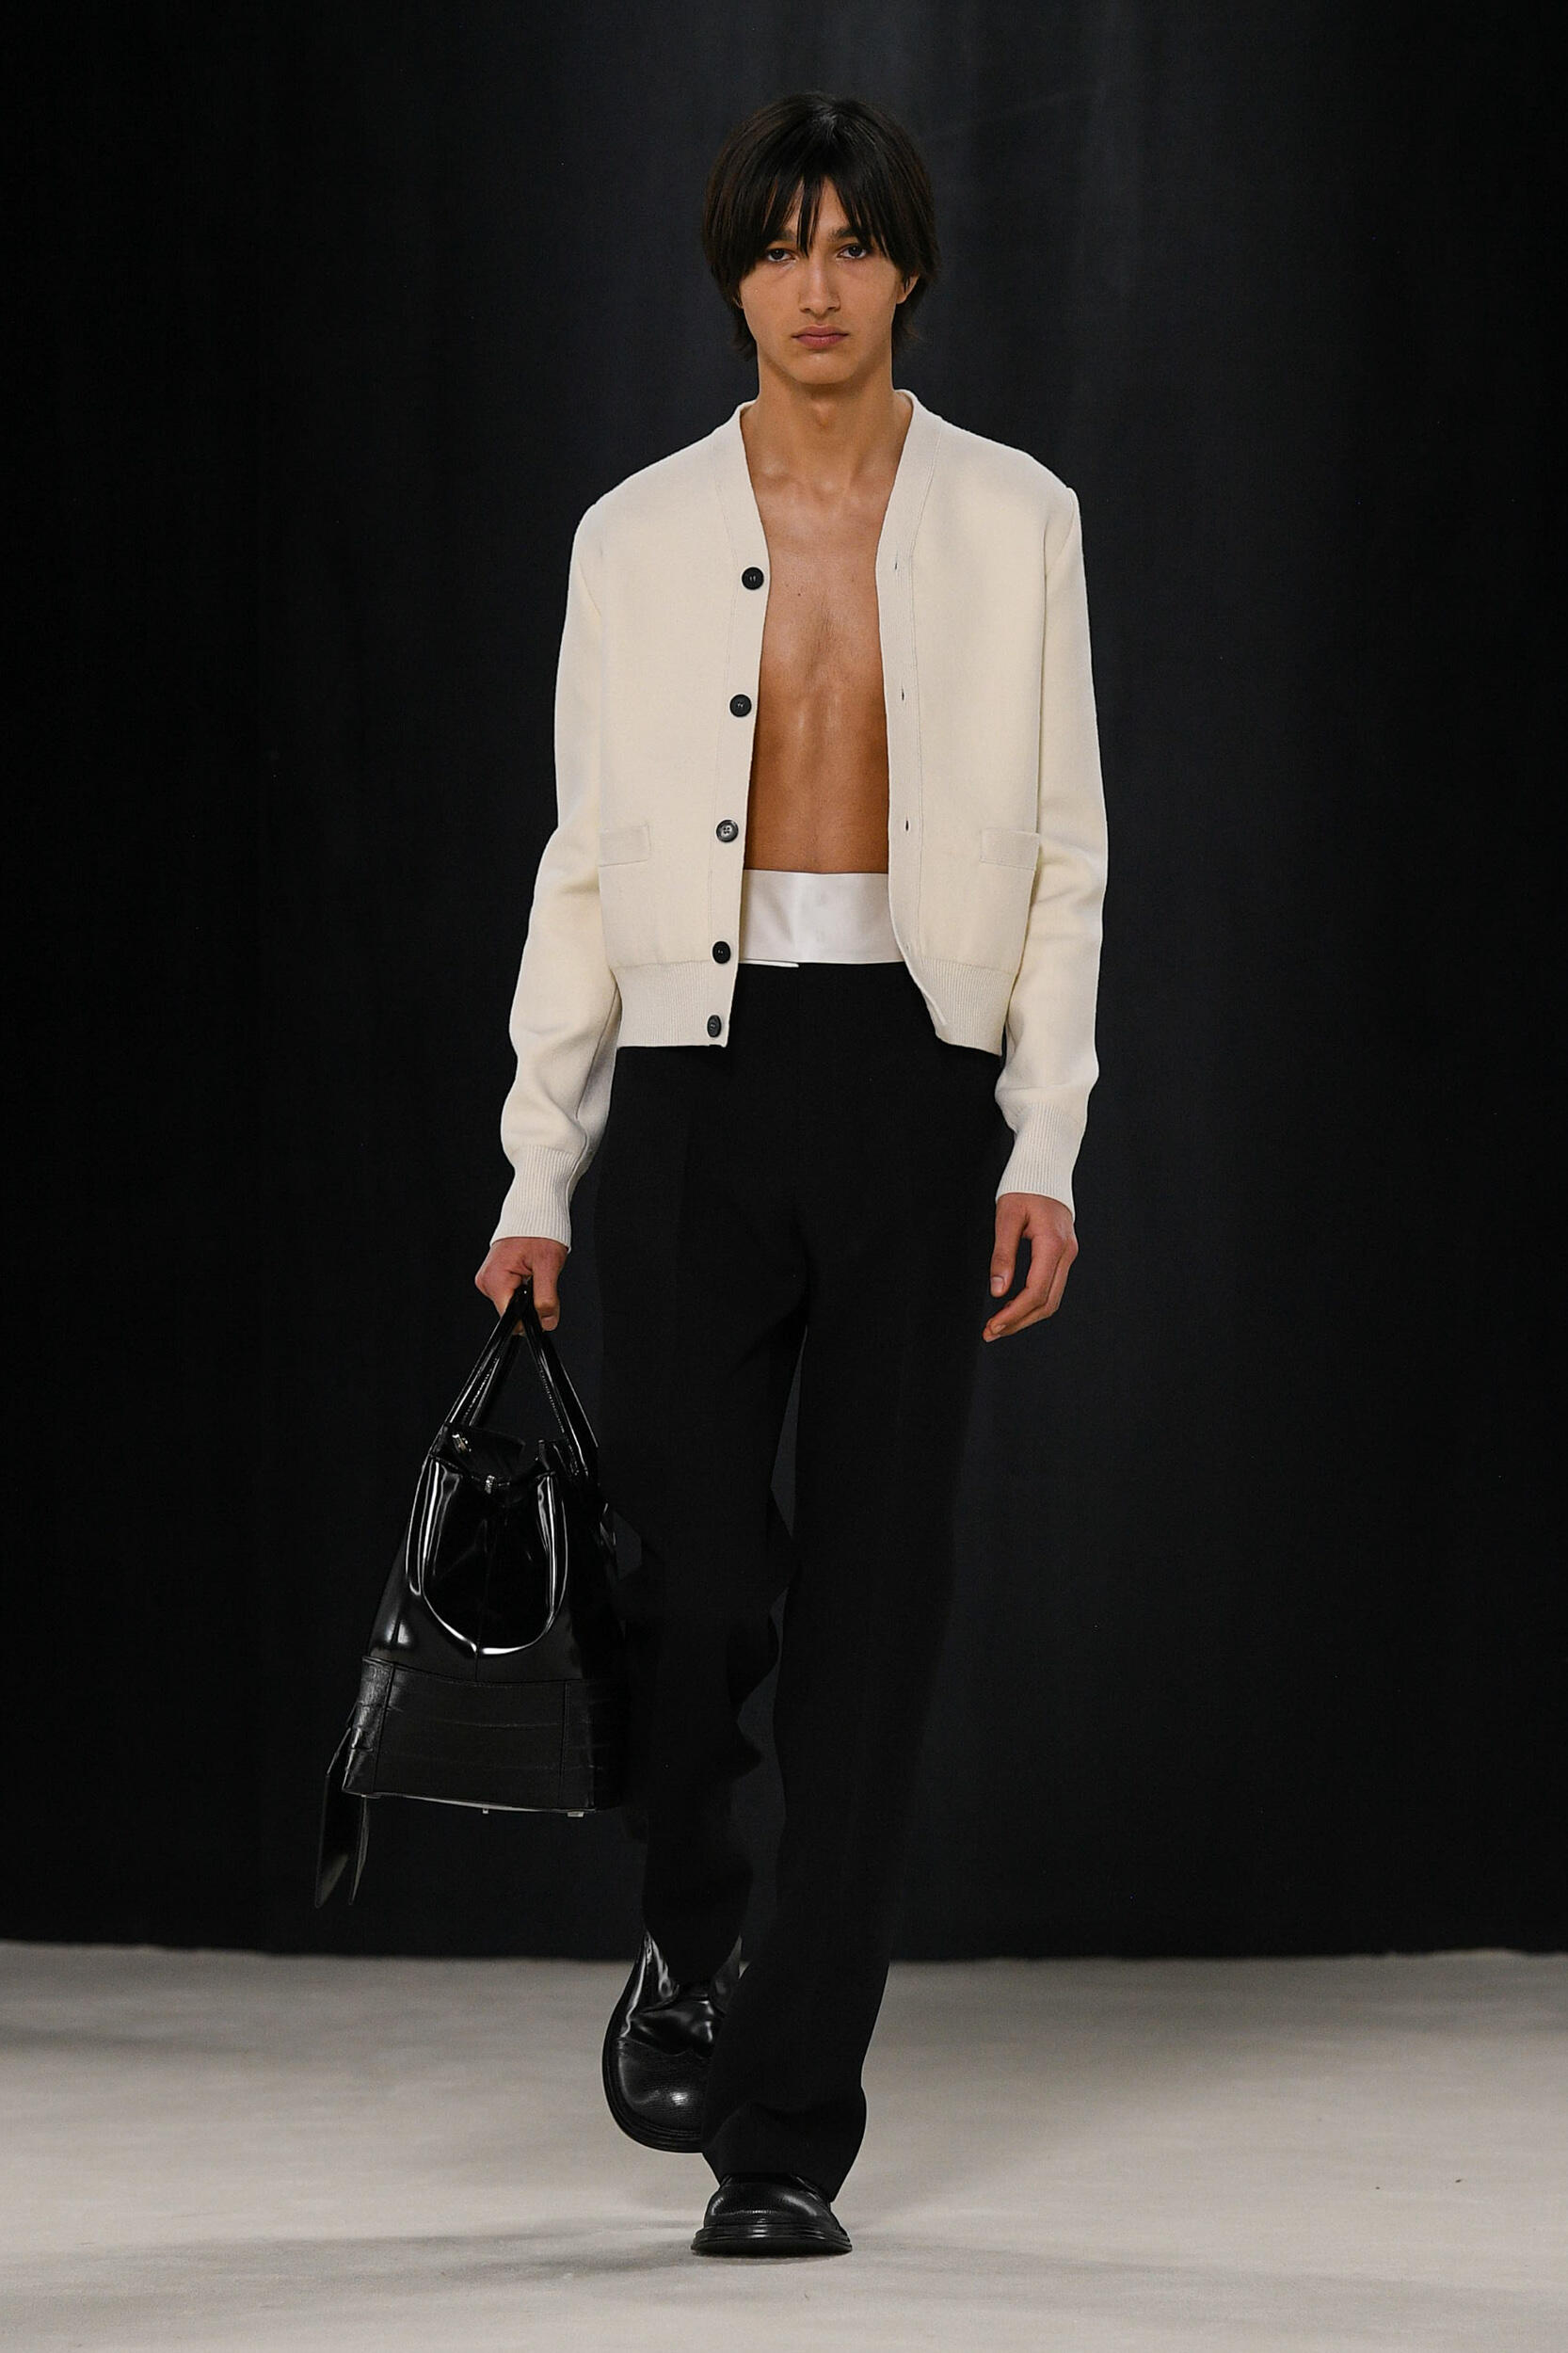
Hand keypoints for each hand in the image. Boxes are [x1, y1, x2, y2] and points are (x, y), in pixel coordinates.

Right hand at [475, 1236, 568, 1329]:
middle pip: (511, 1312)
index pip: (509, 1318)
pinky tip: (529, 1272)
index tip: (542, 1307)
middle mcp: (487, 1280)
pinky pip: (511, 1292)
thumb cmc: (539, 1230)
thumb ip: (547, 1297)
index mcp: (495, 1279)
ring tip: (534, 1271)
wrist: (533, 1212)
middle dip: (530, 1303)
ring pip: (513, 1303)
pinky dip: (524, 1287)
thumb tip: (547, 1322)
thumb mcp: (548, 1265)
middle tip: (539, 1279)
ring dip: (528, 1294)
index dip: (530, 1319)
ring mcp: (489, 1278)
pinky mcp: (495, 1276)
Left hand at [984, 1194, 1077, 1340]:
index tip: (993, 1326)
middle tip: (991, 1332)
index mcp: (1053, 1244)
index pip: (1036, 1292)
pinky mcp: (1064, 1254)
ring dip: (1026, 1316)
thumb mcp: (1006, 1217)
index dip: (1014, 1314)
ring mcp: (1068, 1254)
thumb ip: (1002, 1255)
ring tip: (999, 1325)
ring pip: (1051, 1298)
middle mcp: (1067, 1253)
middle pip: (1047, 1303)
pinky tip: (1013, 1306)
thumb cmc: (1024, 1187)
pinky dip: (1033, 1302)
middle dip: (1019, 1322)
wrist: (1046, 1166)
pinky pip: (1051, 1286)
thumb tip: (998, 1290)